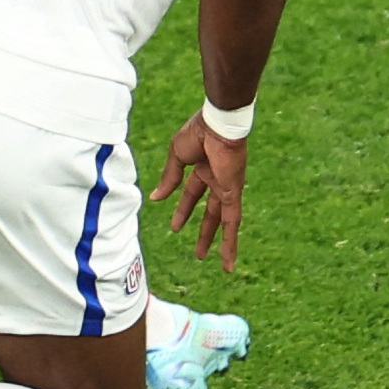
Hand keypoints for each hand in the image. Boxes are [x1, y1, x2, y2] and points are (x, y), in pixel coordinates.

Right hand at [152, 114, 247, 270]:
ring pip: (225, 222)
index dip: (183, 210)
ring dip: (221, 243)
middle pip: (211, 213)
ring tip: (224, 265)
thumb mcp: (177, 156)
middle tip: (200, 253)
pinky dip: (231, 240)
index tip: (174, 228)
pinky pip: (232, 221)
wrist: (217, 124)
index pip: (192, 195)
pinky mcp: (233, 193)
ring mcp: (227, 188)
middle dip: (205, 232)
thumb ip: (169, 178)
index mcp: (204, 168)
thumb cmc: (198, 132)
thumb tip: (156, 198)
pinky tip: (228, 257)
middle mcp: (217, 180)